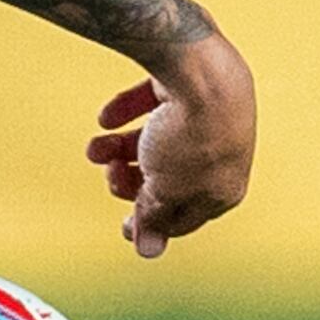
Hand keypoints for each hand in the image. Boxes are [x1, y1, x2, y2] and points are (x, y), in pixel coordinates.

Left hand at [87, 29, 255, 257]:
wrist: (201, 68)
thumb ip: (152, 218)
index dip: (152, 224)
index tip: (124, 226)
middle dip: (133, 181)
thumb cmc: (190, 136)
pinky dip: (128, 111)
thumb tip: (148, 252)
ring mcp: (207, 116)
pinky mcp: (188, 84)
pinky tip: (105, 118)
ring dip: (121, 149)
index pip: (185, 217)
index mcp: (225, 188)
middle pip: (168, 178)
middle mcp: (221, 153)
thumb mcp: (165, 189)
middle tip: (111, 176)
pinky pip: (153, 103)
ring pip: (158, 141)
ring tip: (94, 148)